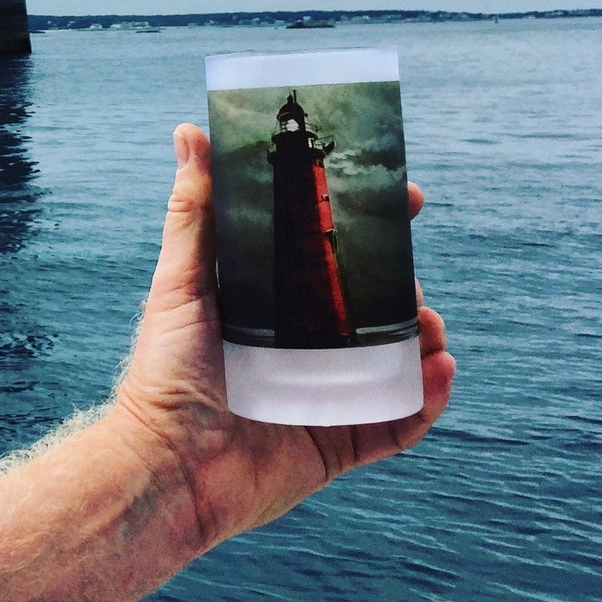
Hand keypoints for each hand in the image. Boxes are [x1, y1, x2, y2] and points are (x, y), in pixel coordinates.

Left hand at [110, 124, 454, 554]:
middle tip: (409, 275)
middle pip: (374, 305)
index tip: (405, 197)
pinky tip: (438, 370)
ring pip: (396, 360)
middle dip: (406, 284)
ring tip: (427, 326)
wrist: (166, 469)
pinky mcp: (339, 444)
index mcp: (273, 305)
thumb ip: (194, 211)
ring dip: (425, 338)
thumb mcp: (182, 282)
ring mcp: (325, 395)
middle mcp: (303, 348)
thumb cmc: (164, 372)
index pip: (333, 256)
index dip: (373, 227)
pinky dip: (426, 398)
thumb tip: (189, 132)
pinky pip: (398, 421)